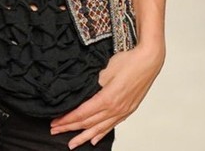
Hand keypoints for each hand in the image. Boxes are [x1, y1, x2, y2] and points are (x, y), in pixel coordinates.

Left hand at [50, 42, 164, 148]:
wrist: (149, 61)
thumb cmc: (128, 62)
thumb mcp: (105, 70)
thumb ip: (92, 84)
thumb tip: (80, 92)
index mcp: (107, 99)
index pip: (82, 114)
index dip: (67, 119)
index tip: (55, 122)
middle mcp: (115, 109)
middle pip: (88, 123)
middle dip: (70, 128)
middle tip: (55, 131)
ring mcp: (122, 111)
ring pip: (99, 128)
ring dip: (84, 136)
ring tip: (73, 143)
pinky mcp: (128, 110)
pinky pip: (112, 125)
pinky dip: (101, 133)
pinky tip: (94, 139)